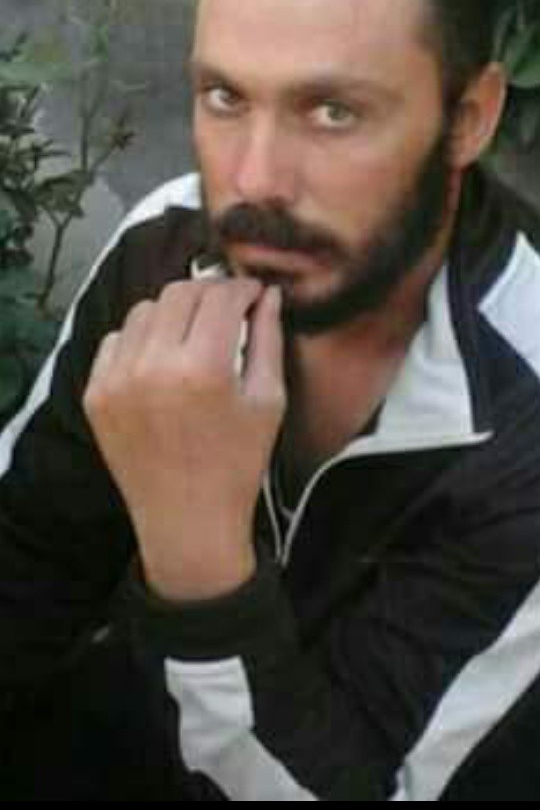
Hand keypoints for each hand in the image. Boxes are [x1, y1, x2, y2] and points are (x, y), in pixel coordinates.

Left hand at [83, 279, 285, 600]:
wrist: (188, 521)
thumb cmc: (238, 464)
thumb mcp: (268, 400)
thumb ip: (267, 339)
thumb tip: (267, 294)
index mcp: (203, 369)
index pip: (220, 296)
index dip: (241, 287)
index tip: (252, 294)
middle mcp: (154, 367)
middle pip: (179, 292)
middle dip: (208, 292)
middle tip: (225, 308)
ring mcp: (117, 380)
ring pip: (144, 310)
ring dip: (173, 312)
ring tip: (193, 334)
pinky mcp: (96, 394)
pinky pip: (116, 340)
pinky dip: (140, 339)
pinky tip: (162, 359)